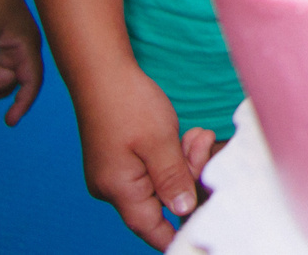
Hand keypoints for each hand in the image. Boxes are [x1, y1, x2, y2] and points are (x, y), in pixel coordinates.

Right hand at [75, 65, 206, 248]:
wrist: (102, 73)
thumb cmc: (128, 103)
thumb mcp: (160, 141)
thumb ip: (172, 179)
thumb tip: (183, 211)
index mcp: (119, 189)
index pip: (150, 228)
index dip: (176, 233)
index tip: (201, 230)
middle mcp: (112, 188)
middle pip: (160, 202)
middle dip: (188, 177)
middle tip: (204, 145)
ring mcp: (115, 174)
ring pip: (160, 182)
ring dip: (183, 162)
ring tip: (196, 135)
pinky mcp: (120, 161)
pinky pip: (152, 168)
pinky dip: (171, 155)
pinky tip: (185, 135)